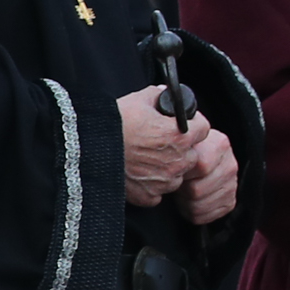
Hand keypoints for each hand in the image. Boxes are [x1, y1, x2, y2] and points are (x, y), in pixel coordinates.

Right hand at [120, 89, 235, 217]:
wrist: (87, 148)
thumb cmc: (112, 123)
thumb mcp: (138, 100)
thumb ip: (158, 96)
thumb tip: (165, 93)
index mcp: (181, 135)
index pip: (203, 128)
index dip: (192, 125)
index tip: (181, 126)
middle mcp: (178, 160)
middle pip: (193, 154)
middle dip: (181, 149)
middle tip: (160, 143)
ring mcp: (164, 181)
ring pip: (177, 175)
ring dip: (167, 169)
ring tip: (146, 159)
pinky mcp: (149, 196)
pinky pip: (159, 193)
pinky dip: (151, 186)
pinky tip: (138, 175)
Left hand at [177, 134, 239, 225]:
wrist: (193, 160)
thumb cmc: (183, 153)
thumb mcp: (180, 144)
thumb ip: (179, 150)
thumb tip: (173, 158)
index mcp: (220, 145)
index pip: (202, 165)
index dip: (183, 172)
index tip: (177, 168)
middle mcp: (230, 165)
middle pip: (197, 190)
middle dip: (181, 189)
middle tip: (177, 182)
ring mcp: (232, 184)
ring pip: (199, 206)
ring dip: (184, 201)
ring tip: (182, 191)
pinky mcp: (229, 201)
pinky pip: (204, 217)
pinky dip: (191, 212)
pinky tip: (189, 200)